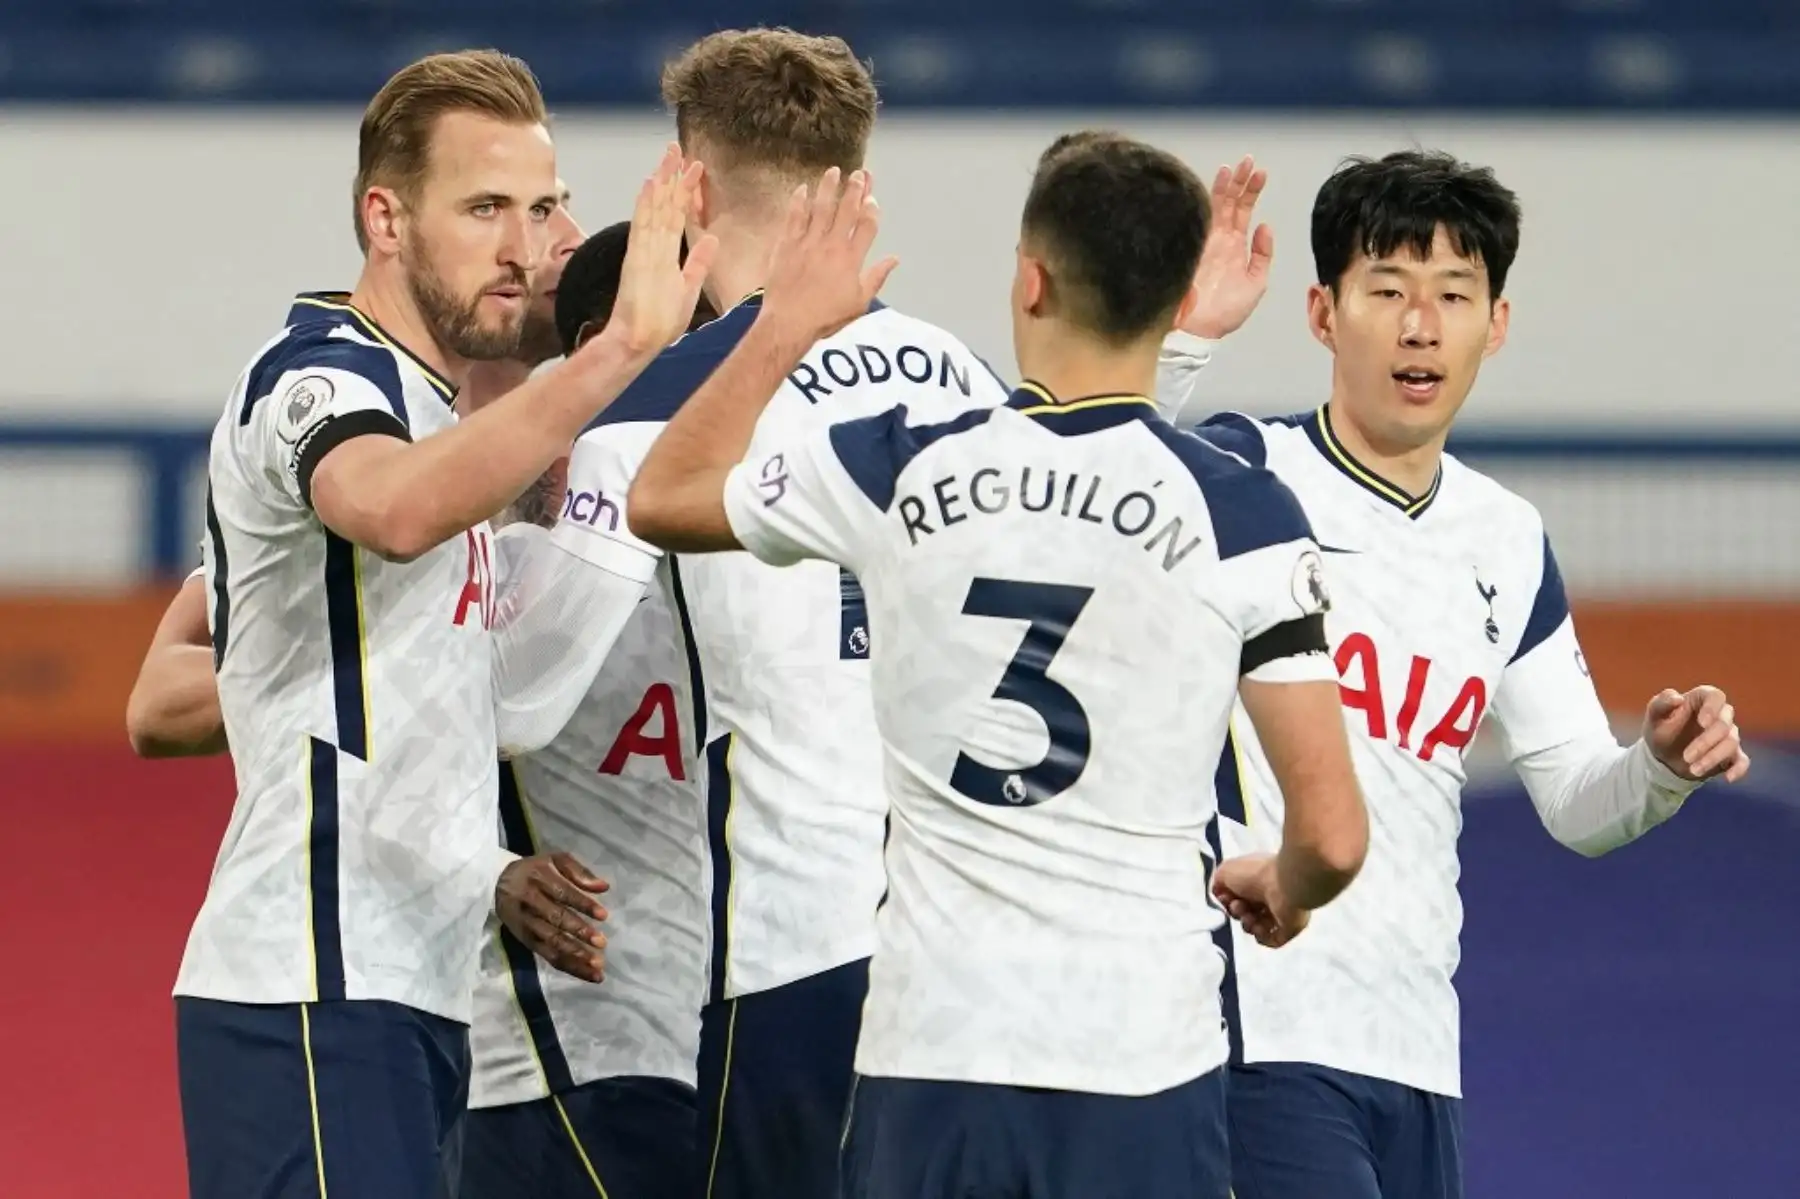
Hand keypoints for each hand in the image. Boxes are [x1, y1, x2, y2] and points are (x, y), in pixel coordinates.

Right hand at [495, 851, 610, 981]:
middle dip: (579, 933)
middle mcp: (531, 903)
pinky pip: (547, 956)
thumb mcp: (555, 860)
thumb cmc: (535, 870)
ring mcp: (527, 924)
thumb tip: (604, 886)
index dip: (583, 904)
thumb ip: (579, 872)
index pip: (563, 893)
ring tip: (597, 966)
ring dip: (575, 956)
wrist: (497, 882)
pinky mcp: (526, 940)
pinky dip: (567, 965)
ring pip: (551, 943)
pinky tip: (586, 973)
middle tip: (602, 943)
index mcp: (539, 879)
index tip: (604, 915)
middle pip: (556, 920)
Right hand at [598, 144, 719, 359]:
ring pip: (654, 207)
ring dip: (662, 180)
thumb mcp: (688, 288)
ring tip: (669, 155)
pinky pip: (642, 226)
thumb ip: (699, 263)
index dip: (686, 190)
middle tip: (677, 147)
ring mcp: (644, 250)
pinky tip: (650, 183)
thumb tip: (712, 239)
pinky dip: (646, 204)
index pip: (677, 214)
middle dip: (671, 175)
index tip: (695, 167)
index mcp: (664, 253)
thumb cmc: (660, 322)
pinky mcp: (637, 259)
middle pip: (663, 203)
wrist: (638, 342)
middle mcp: (652, 246)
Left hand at [758, 166, 898, 343]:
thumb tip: (894, 259)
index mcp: (851, 258)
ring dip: (828, 187)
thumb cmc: (826, 317)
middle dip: (855, 189)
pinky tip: (803, 189)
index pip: (866, 225)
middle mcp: (831, 244)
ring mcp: (808, 241)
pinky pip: (794, 216)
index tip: (872, 198)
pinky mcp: (787, 244)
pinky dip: (799, 201)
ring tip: (834, 171)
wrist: (789, 322)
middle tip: (859, 174)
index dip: (871, 209)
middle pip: (846, 210)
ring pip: (821, 207)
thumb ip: (877, 277)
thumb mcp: (860, 302)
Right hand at [1179, 156, 1273, 339]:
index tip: (1262, 173)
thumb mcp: (1256, 284)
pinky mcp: (1192, 244)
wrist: (1199, 330)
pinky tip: (1215, 185)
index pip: (1244, 212)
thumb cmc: (1225, 312)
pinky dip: (1206, 201)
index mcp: (1234, 246)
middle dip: (1239, 181)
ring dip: (1224, 185)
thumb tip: (1265, 227)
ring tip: (1234, 167)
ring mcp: (1204, 240)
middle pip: (1230, 203)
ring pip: (1214, 205)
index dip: (1252, 192)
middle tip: (1248, 161)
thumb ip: (1262, 256)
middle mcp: (1219, 239)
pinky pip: (1199, 218)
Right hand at [1212, 852, 1308, 948]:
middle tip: (1240, 907)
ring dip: (1248, 925)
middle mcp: (1269, 895)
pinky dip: (1262, 937)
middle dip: (1237, 912)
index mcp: (1257, 879)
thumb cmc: (1256, 875)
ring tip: (1251, 917)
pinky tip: (1261, 928)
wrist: (1286, 886)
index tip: (1225, 898)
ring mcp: (1281, 913)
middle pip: (1246, 912)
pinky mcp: (1289, 929)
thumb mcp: (1226, 871)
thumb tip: (1221, 896)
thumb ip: (1218, 882)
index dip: (1228, 900)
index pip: (1239, 895)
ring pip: (1257, 927)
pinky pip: (1271, 940)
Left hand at [1643, 686, 1750, 781]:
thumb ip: (1662, 702)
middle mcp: (1719, 715)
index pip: (1716, 696)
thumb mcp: (1654, 715)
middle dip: (1706, 742)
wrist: (1662, 755)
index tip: (1703, 722)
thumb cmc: (1660, 728)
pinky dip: (1738, 769)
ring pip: (1731, 743)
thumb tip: (1678, 698)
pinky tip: (1728, 778)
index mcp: (1701, 700)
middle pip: (1724, 724)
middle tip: (1686, 757)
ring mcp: (1727, 735)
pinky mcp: (1731, 755)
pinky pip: (1742, 760)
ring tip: (1693, 769)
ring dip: (1713, 757)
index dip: (1712, 708)